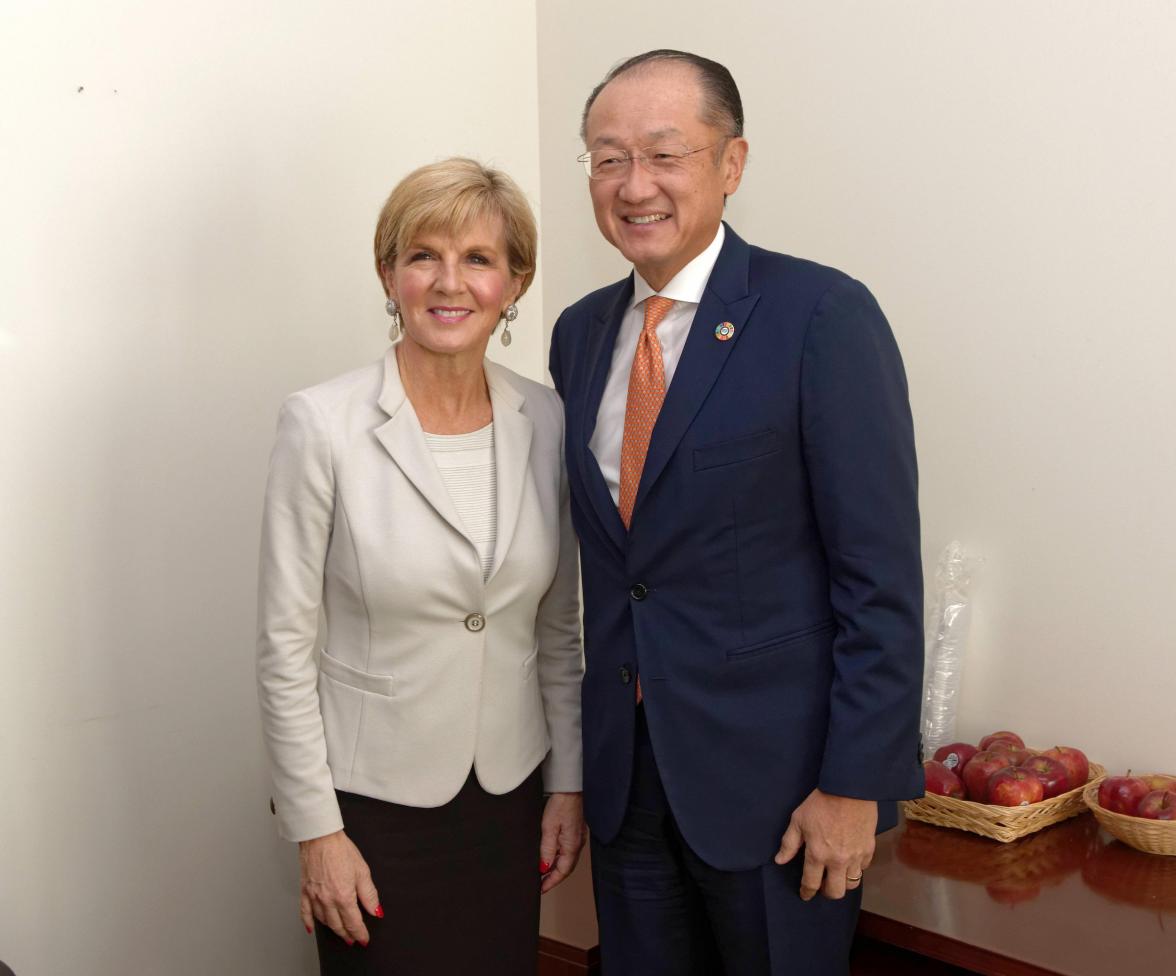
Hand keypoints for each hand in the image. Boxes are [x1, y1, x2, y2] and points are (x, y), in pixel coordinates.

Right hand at [299, 830, 381, 944]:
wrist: (320, 838)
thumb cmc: (341, 850)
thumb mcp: (362, 871)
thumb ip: (369, 894)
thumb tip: (376, 910)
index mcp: (344, 896)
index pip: (354, 922)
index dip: (360, 933)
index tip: (364, 939)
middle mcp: (328, 900)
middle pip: (338, 925)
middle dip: (347, 934)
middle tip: (353, 940)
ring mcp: (314, 897)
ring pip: (324, 921)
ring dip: (333, 930)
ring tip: (340, 933)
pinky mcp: (304, 891)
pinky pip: (305, 913)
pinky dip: (308, 923)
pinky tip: (312, 928)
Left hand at [539, 792, 585, 893]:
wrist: (571, 788)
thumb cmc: (561, 805)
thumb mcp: (549, 828)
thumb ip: (546, 849)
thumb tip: (544, 867)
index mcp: (572, 846)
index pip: (562, 871)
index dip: (551, 882)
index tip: (541, 889)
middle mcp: (578, 844)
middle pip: (566, 867)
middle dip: (554, 877)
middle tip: (541, 884)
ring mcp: (578, 837)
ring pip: (567, 859)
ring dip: (556, 868)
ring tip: (543, 873)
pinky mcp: (576, 831)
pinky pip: (568, 850)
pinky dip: (559, 858)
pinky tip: (551, 856)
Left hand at [774, 789, 876, 900]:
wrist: (849, 790)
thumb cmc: (820, 803)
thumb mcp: (798, 820)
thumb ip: (789, 843)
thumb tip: (779, 860)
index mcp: (817, 854)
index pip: (811, 883)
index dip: (806, 892)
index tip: (805, 895)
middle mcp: (837, 861)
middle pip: (835, 892)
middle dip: (827, 893)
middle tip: (823, 886)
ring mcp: (856, 856)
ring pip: (852, 884)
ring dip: (843, 882)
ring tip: (837, 875)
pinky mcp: (869, 849)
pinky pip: (863, 868)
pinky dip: (856, 868)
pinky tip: (850, 860)